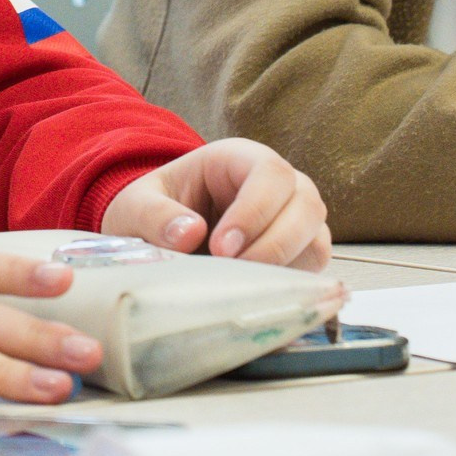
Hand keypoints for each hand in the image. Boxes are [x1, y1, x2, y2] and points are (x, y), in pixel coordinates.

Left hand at [101, 138, 331, 271]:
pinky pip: (313, 269)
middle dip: (276, 243)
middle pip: (307, 204)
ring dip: (287, 266)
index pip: (269, 173)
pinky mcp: (298, 254)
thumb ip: (155, 215)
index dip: (254, 211)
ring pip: (317, 238)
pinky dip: (293, 285)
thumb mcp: (138, 205)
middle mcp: (278, 185)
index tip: (221, 248)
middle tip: (233, 269)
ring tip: (242, 286)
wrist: (160, 234)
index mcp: (239, 159)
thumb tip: (190, 233)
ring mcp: (294, 219)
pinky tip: (257, 296)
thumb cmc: (155, 209)